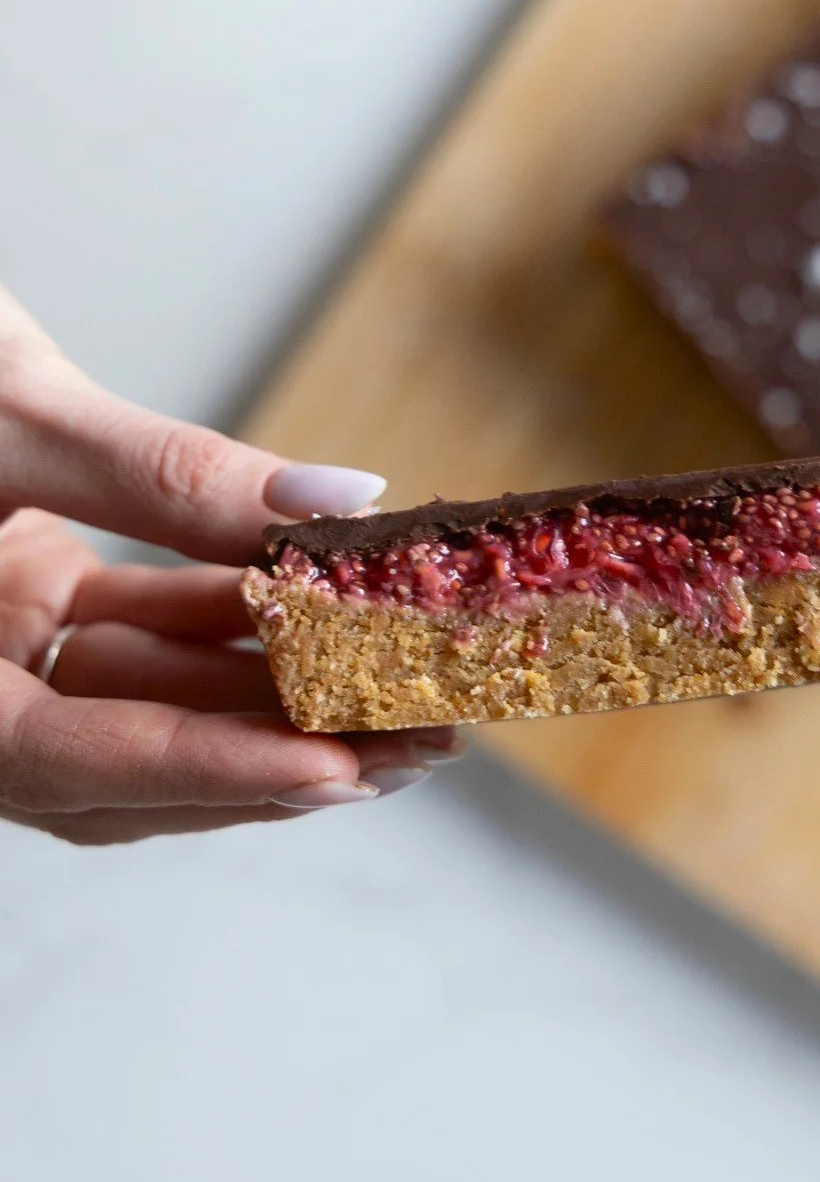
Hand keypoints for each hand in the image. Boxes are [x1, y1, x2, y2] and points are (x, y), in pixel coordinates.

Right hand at [0, 289, 458, 840]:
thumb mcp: (8, 407)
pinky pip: (141, 625)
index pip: (69, 764)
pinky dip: (231, 617)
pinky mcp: (25, 590)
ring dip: (272, 691)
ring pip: (146, 695)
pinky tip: (327, 605)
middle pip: (128, 757)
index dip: (205, 774)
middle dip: (273, 755)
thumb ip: (167, 471)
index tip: (335, 772)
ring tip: (401, 683)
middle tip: (415, 743)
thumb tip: (336, 500)